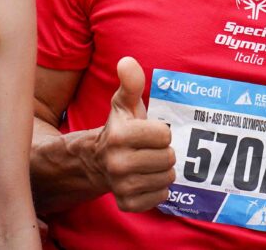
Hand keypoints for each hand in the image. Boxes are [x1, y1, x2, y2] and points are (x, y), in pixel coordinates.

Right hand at [93, 57, 175, 211]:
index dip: (160, 132)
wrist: (97, 162)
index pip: (165, 135)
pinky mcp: (126, 204)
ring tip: (147, 163)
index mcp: (118, 136)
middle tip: (149, 149)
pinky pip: (160, 198)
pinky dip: (158, 189)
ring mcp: (121, 187)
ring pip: (167, 178)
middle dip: (163, 151)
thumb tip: (127, 61)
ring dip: (162, 170)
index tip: (148, 132)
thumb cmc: (120, 128)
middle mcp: (117, 163)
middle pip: (169, 158)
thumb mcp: (123, 103)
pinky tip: (145, 179)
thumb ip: (131, 83)